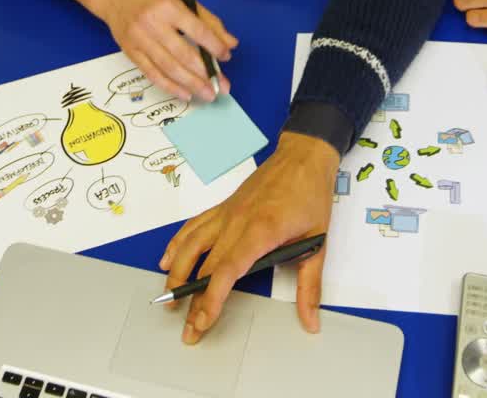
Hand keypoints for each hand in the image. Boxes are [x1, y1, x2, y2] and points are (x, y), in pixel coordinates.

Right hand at [91, 0, 237, 101]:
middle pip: (183, 54)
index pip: (197, 30)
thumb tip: (230, 44)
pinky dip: (169, 86)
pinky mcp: (130, 52)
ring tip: (207, 94)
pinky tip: (185, 94)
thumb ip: (207, 20)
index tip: (226, 57)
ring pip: (168, 68)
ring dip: (190, 84)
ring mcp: (139, 40)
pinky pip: (151, 73)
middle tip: (222, 86)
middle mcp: (152, 23)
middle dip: (205, 73)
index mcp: (168, 6)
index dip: (214, 46)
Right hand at [160, 132, 338, 343]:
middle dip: (192, 301)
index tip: (203, 321)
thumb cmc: (311, 195)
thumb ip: (310, 286)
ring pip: (191, 245)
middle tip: (188, 330)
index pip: (227, 271)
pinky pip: (193, 226)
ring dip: (177, 274)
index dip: (211, 299)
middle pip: (205, 266)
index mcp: (261, 231)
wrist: (303, 156)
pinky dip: (177, 244)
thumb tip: (311, 320)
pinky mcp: (223, 207)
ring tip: (170, 299)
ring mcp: (226, 213)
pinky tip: (168, 260)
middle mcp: (236, 221)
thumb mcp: (318, 241)